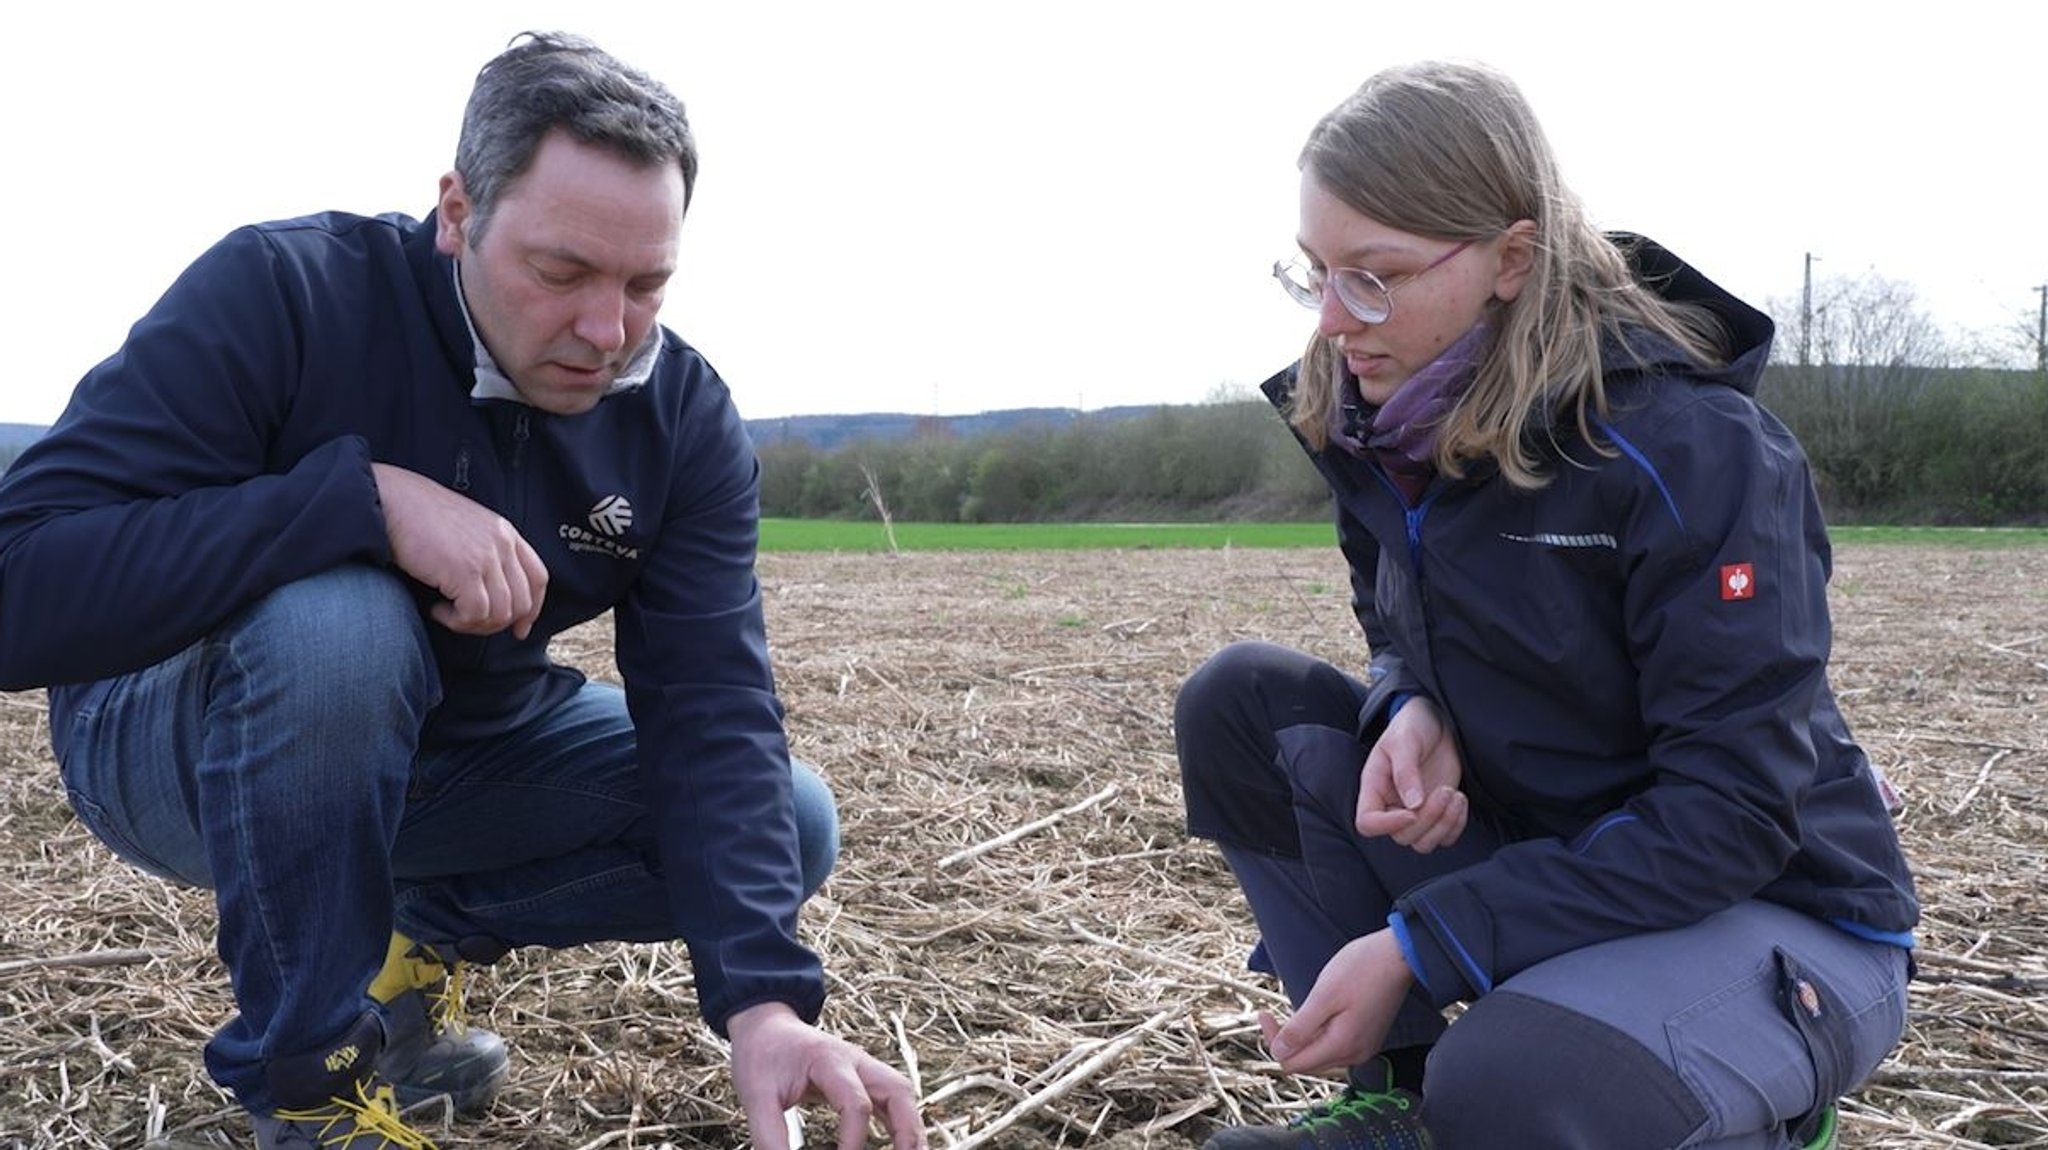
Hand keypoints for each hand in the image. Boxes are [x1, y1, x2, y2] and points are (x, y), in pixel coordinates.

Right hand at [371, 463, 547, 637]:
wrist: (391, 500)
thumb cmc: (419, 517)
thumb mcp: (467, 529)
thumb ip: (486, 553)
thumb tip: (492, 594)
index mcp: (506, 533)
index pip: (538, 577)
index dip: (532, 609)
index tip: (519, 628)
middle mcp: (502, 544)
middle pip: (521, 602)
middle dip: (496, 624)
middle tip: (466, 621)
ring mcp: (486, 557)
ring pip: (500, 614)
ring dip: (473, 624)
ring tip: (447, 612)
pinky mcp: (465, 571)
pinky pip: (474, 614)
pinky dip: (456, 621)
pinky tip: (437, 609)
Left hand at [726, 1002, 926, 1149]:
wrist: (765, 1027)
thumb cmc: (761, 1058)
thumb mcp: (756, 1096)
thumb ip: (770, 1136)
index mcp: (830, 1060)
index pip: (856, 1103)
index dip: (852, 1142)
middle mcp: (856, 1061)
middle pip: (898, 1091)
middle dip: (907, 1130)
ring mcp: (864, 1069)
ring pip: (902, 1095)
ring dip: (912, 1127)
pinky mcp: (864, 1080)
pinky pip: (892, 1101)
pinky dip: (902, 1124)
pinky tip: (903, 1148)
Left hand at [1258, 930, 1413, 1074]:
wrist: (1400, 955)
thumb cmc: (1363, 968)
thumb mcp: (1323, 996)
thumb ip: (1300, 1028)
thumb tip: (1278, 1052)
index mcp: (1342, 1046)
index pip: (1293, 1063)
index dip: (1273, 1042)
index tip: (1265, 1014)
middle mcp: (1354, 1054)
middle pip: (1306, 1063)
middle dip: (1285, 1043)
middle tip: (1273, 1013)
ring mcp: (1363, 1047)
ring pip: (1319, 1055)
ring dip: (1302, 1039)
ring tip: (1296, 1011)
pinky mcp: (1367, 1037)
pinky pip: (1334, 1046)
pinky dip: (1318, 1035)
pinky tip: (1316, 1014)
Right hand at [1357, 695, 1466, 850]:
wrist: (1436, 721)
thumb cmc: (1412, 726)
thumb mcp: (1404, 741)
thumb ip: (1405, 771)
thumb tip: (1413, 805)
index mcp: (1374, 788)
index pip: (1367, 822)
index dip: (1387, 825)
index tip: (1411, 810)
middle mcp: (1392, 805)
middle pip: (1402, 837)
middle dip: (1428, 819)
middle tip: (1444, 790)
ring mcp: (1416, 812)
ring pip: (1424, 843)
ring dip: (1444, 825)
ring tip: (1454, 795)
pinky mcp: (1438, 813)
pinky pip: (1445, 838)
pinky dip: (1456, 825)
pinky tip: (1460, 800)